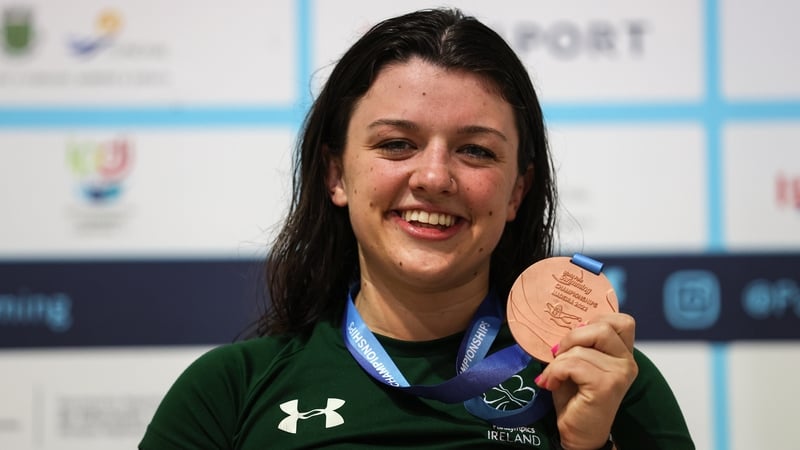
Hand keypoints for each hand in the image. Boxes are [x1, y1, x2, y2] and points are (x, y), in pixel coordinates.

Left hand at [534, 313, 637, 449]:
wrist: (578, 434)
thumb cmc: (576, 398)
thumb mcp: (578, 362)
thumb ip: (579, 343)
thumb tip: (566, 324)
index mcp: (623, 353)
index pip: (619, 320)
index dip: (592, 321)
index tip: (574, 339)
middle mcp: (627, 362)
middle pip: (600, 327)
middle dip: (571, 338)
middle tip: (558, 355)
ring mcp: (620, 373)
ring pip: (580, 349)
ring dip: (558, 362)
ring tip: (553, 377)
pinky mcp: (607, 385)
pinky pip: (573, 365)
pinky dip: (556, 372)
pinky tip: (552, 384)